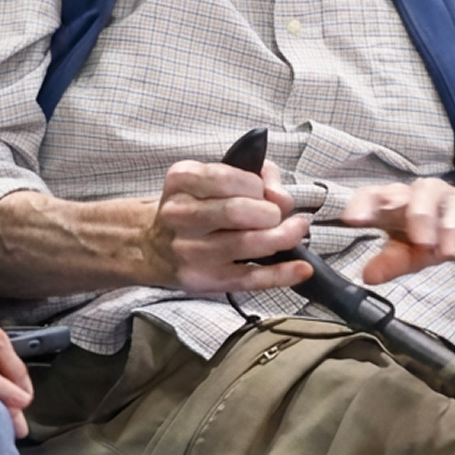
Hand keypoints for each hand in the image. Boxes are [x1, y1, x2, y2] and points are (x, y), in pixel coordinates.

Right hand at [143, 159, 312, 292]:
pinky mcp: (206, 279)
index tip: (263, 191)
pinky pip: (250, 278)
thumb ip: (253, 175)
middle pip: (237, 211)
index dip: (257, 185)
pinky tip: (301, 268)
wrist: (153, 245)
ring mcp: (192, 251)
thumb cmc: (192, 206)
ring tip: (296, 231)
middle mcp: (182, 215)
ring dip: (283, 237)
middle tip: (277, 214)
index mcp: (182, 181)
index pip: (228, 178)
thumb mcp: (210, 177)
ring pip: (247, 244)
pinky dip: (281, 274)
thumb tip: (282, 197)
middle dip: (270, 211)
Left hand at [342, 178, 454, 283]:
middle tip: (420, 241)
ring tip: (454, 253)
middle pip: (427, 189)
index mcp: (410, 201)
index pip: (385, 193)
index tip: (352, 219)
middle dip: (421, 212)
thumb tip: (366, 275)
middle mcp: (439, 196)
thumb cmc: (443, 234)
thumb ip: (394, 259)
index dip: (368, 202)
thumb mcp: (417, 250)